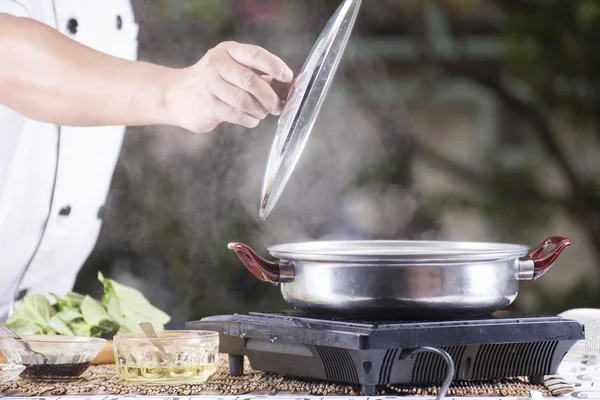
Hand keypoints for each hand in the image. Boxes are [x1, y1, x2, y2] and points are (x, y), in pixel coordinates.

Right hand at [165, 41, 293, 132]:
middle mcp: (217, 64)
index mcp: (228, 50)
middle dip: (270, 97)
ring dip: (260, 110)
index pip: (256, 55)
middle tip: (277, 106)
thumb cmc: (213, 82)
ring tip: (262, 113)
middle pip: (252, 81)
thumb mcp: (233, 70)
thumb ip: (259, 77)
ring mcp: (210, 85)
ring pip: (245, 100)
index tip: (288, 77)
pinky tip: (251, 119)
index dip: (274, 66)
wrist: (175, 94)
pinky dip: (250, 119)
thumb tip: (287, 87)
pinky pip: (237, 114)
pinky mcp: (208, 105)